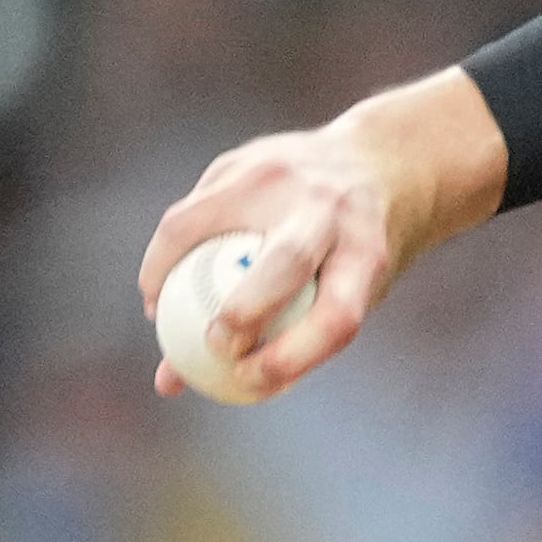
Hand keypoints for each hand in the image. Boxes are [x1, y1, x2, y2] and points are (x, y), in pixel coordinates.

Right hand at [136, 66, 506, 398]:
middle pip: (288, 263)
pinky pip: (190, 212)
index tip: (250, 379)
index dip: (291, 358)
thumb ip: (279, 337)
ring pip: (210, 222)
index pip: (336, 317)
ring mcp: (284, 177)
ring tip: (160, 310)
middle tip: (214, 344)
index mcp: (369, 255)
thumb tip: (181, 382)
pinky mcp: (242, 160)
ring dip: (172, 270)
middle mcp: (330, 210)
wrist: (381, 162)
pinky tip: (160, 280)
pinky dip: (167, 251)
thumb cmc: (354, 254)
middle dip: (245, 312)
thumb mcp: (346, 293)